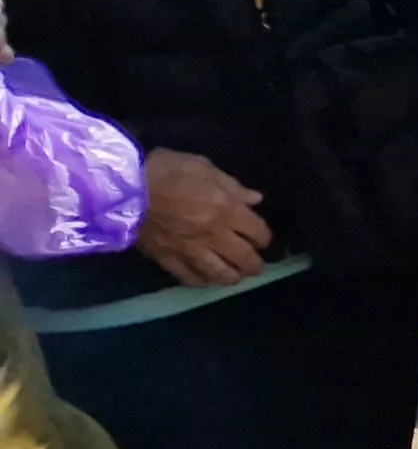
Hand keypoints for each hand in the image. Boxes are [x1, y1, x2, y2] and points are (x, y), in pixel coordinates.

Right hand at [136, 149, 270, 287]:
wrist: (123, 187)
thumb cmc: (166, 170)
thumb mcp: (204, 167)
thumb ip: (232, 186)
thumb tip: (255, 200)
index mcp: (226, 210)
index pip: (258, 232)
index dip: (264, 238)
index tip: (262, 239)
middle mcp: (212, 235)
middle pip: (243, 258)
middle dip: (255, 264)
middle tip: (256, 265)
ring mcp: (189, 250)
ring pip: (219, 273)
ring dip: (232, 277)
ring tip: (235, 275)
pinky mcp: (166, 258)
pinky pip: (188, 277)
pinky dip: (200, 281)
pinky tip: (205, 280)